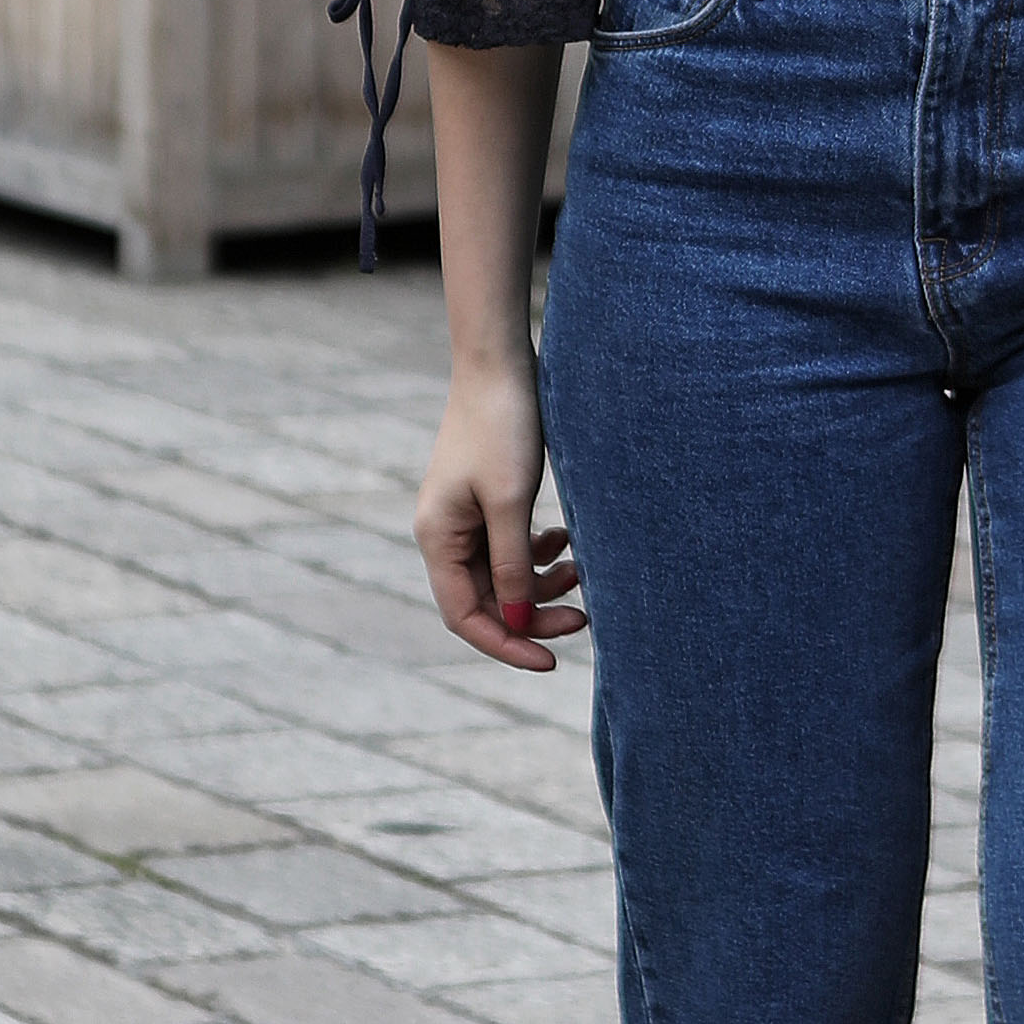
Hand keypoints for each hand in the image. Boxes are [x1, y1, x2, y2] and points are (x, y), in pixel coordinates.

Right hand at [416, 354, 579, 671]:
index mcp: (438, 538)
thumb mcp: (511, 501)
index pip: (466, 617)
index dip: (507, 644)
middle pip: (487, 600)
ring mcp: (465, 516)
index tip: (550, 660)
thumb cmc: (503, 426)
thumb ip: (513, 567)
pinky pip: (511, 547)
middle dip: (534, 614)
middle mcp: (445, 533)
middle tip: (585, 618)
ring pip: (504, 575)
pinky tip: (565, 539)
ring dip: (541, 584)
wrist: (500, 363)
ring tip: (583, 572)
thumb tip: (519, 624)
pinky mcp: (488, 499)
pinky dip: (539, 553)